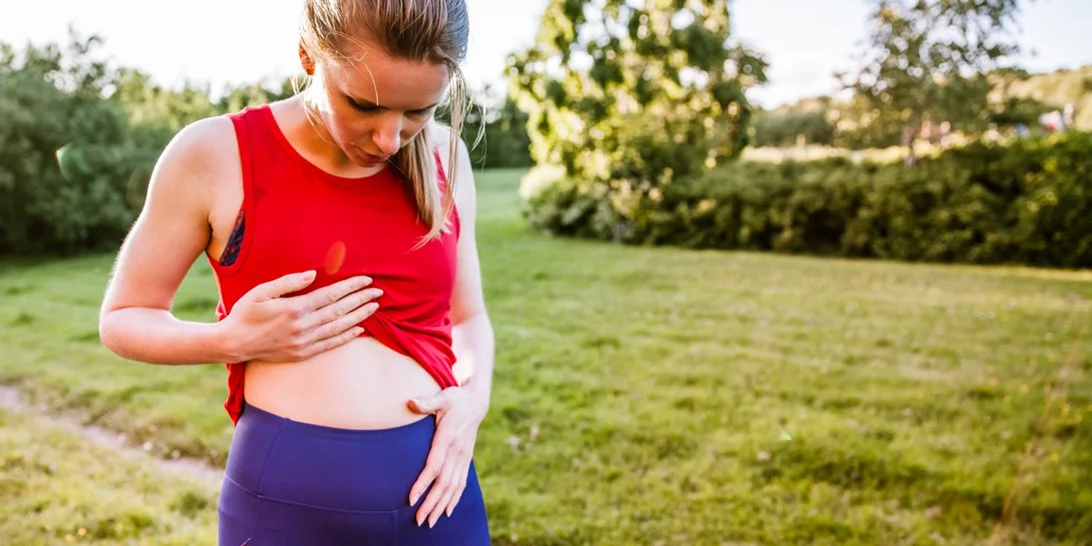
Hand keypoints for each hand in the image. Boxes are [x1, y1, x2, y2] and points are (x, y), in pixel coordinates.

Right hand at [218, 270, 380, 361]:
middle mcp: (303, 327)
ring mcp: (303, 342)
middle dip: (361, 299)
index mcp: (295, 308)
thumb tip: (312, 274)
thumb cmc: (245, 313)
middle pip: (340, 310)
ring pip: (339, 328)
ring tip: (374, 307)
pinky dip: (347, 337)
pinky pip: (330, 345)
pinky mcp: (302, 354)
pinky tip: (359, 330)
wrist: (233, 344)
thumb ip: (288, 282)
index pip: (331, 295)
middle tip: (378, 292)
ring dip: (359, 317)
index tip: (366, 280)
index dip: (351, 287)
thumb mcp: (261, 292)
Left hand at [406, 386, 488, 527]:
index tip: (411, 499)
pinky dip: (454, 499)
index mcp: (448, 438)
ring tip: (430, 522)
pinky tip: (446, 511)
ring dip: (441, 505)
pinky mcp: (466, 459)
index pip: (434, 466)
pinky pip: (461, 483)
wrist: (477, 401)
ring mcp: (463, 457)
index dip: (423, 484)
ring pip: (453, 487)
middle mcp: (457, 451)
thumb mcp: (442, 397)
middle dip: (431, 503)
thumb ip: (426, 402)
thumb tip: (410, 402)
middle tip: (418, 520)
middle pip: (443, 483)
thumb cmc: (455, 399)